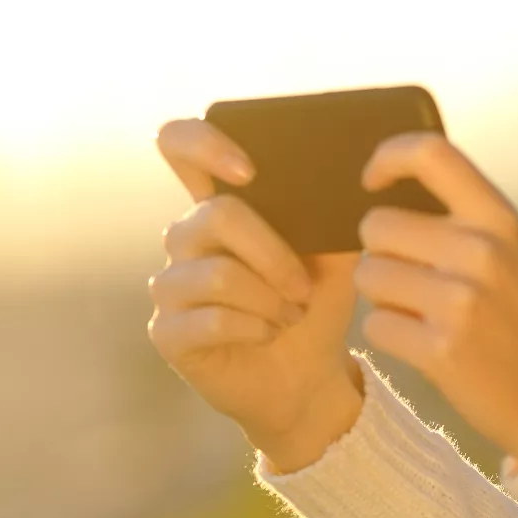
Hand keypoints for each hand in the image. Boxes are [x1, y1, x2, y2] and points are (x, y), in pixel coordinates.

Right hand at [147, 118, 364, 472]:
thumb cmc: (316, 302)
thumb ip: (330, 212)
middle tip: (304, 287)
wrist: (309, 374)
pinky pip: (212, 319)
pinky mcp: (167, 331)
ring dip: (271, 299)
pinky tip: (269, 334)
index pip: (180, 145)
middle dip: (274, 253)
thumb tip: (350, 176)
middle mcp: (186, 237)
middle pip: (216, 215)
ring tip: (292, 314)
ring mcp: (170, 284)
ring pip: (220, 274)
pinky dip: (256, 328)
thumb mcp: (335, 253)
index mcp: (221, 203)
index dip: (203, 143)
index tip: (248, 169)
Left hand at [355, 132, 517, 466]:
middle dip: (381, 253)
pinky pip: (375, 325)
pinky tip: (423, 344)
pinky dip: (389, 337)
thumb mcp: (511, 249)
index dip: (388, 157)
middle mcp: (480, 250)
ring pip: (368, 275)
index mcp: (499, 217)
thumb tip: (388, 192)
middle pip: (376, 225)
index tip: (372, 182)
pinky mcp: (440, 350)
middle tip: (412, 278)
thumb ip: (463, 217)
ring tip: (420, 313)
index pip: (431, 153)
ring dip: (381, 297)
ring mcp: (460, 301)